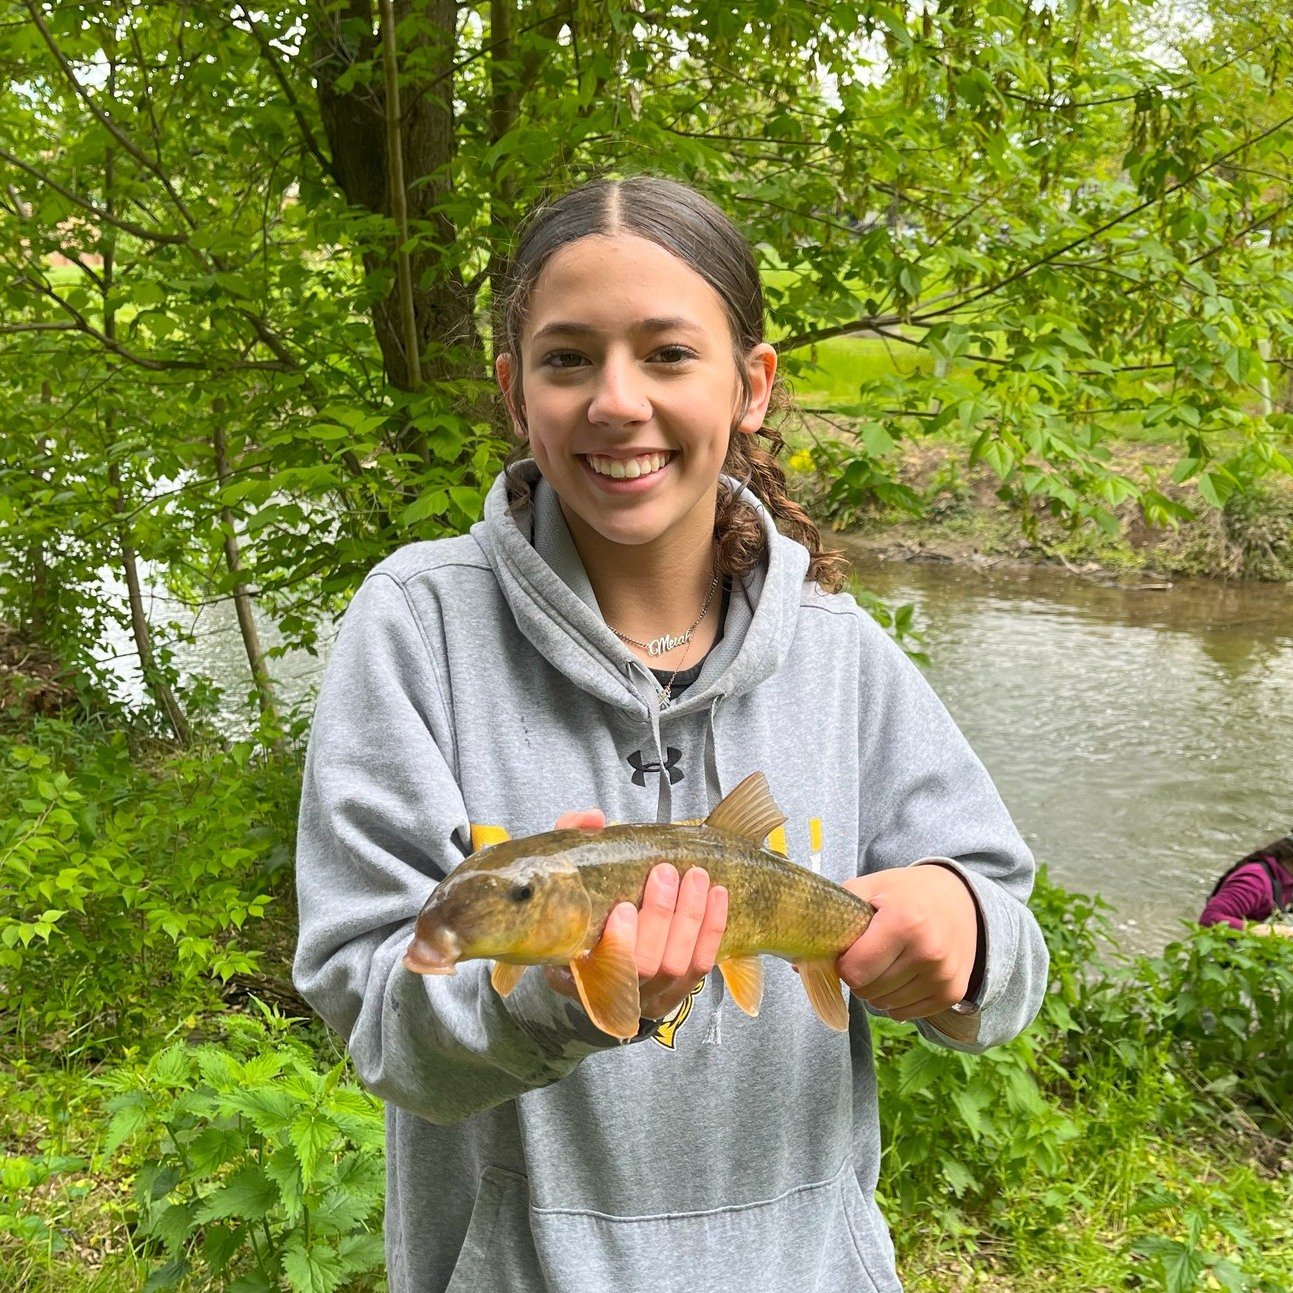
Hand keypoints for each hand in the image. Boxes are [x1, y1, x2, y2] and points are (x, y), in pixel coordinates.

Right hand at [546, 810, 728, 1021]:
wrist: (602, 933)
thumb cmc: (584, 897)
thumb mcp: (570, 867)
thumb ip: (573, 835)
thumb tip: (593, 818)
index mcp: (574, 969)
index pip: (600, 970)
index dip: (618, 944)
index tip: (624, 908)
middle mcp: (611, 992)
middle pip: (645, 966)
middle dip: (660, 917)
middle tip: (667, 872)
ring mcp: (648, 998)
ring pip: (677, 965)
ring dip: (691, 918)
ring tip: (697, 876)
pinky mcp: (677, 992)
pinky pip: (701, 966)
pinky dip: (712, 930)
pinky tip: (717, 895)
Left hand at [836, 864, 977, 1022]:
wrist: (960, 900)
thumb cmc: (904, 893)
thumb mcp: (868, 888)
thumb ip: (833, 919)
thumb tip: (797, 962)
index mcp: (904, 922)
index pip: (854, 971)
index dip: (842, 964)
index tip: (847, 949)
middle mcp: (928, 952)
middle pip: (868, 992)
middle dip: (858, 977)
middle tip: (867, 953)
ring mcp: (943, 976)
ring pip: (884, 1006)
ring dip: (876, 989)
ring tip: (887, 960)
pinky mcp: (951, 993)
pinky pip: (904, 1014)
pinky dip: (895, 999)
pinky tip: (902, 973)